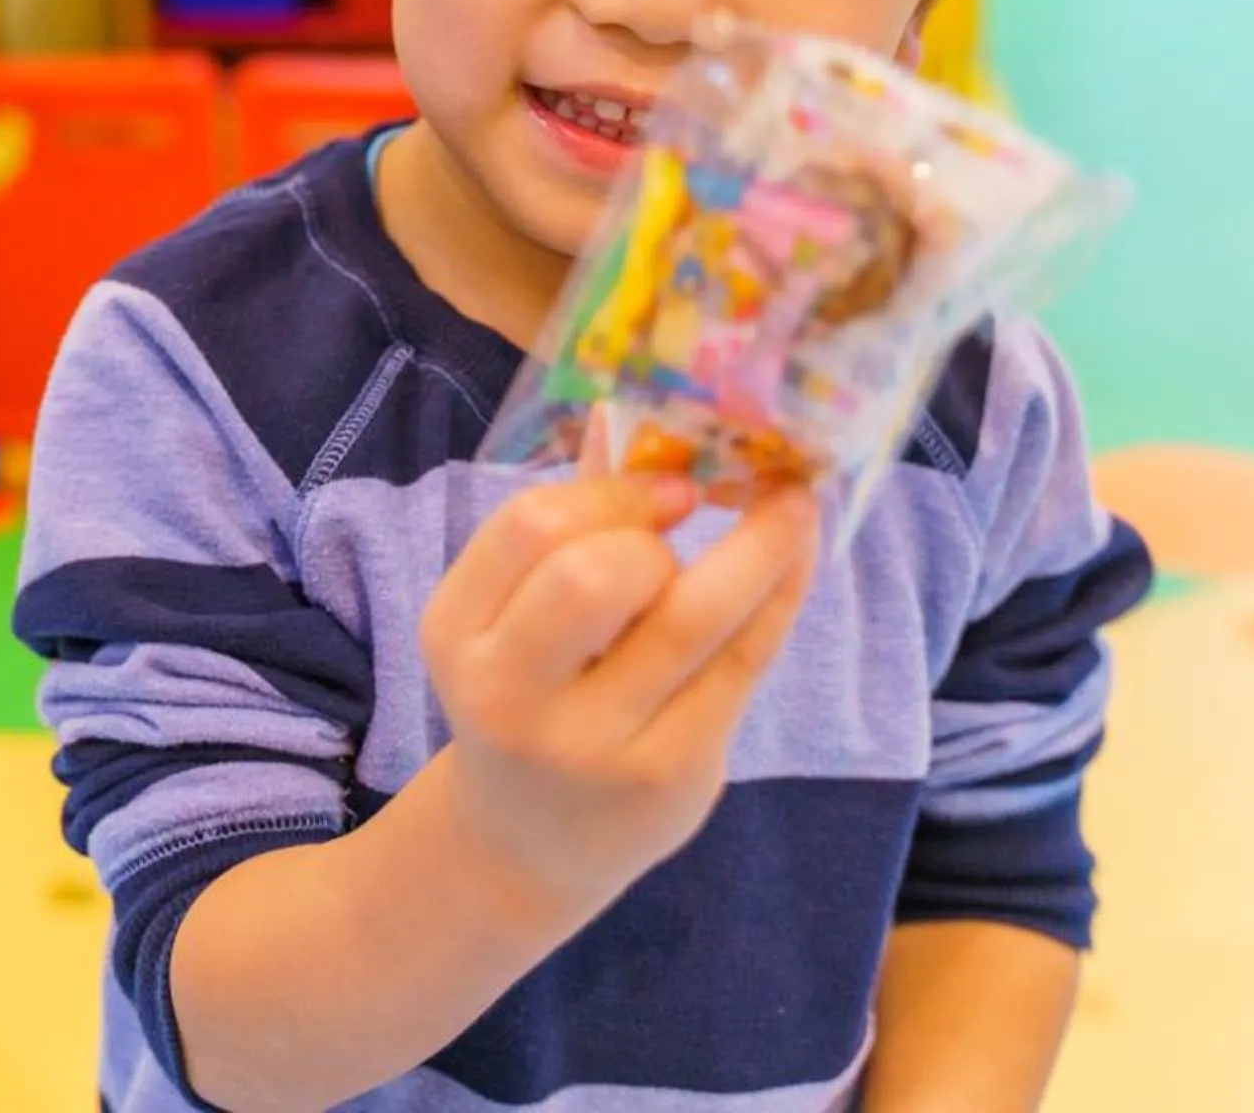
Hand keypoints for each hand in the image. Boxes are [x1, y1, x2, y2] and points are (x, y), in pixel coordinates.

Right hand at [419, 473, 820, 927]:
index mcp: (458, 632)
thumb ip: (566, 522)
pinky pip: (740, 665)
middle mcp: (511, 695)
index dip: (611, 491)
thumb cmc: (528, 696)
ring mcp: (592, 744)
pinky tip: (795, 559)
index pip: (530, 529)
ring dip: (758, 546)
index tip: (665, 483)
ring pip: (690, 621)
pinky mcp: (669, 776)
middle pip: (595, 574)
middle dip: (657, 530)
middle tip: (694, 515)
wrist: (527, 844)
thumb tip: (624, 409)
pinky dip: (778, 597)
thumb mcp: (510, 617)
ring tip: (792, 505)